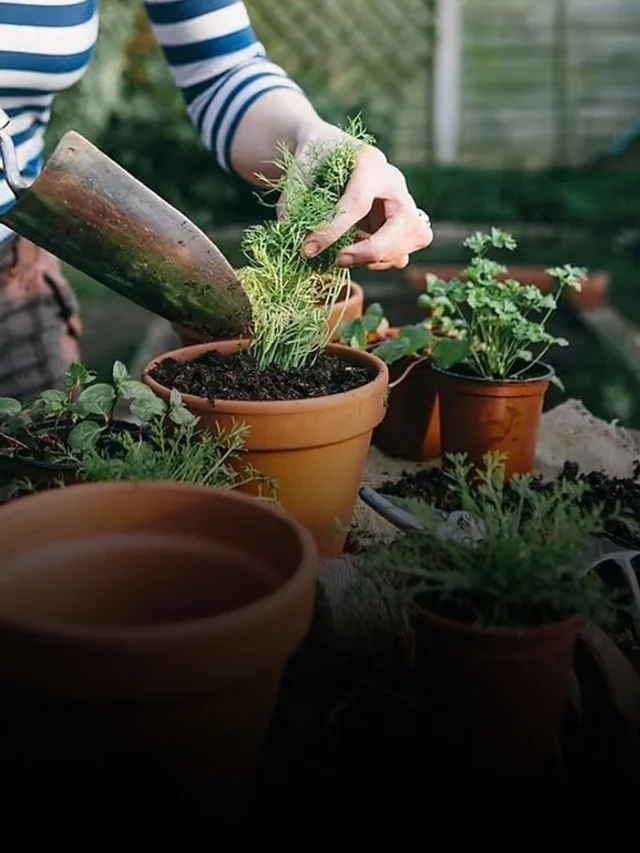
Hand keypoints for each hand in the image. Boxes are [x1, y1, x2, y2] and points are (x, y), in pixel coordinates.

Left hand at [291, 123, 432, 270]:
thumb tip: (288, 228)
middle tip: (339, 260)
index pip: (358, 203)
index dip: (332, 230)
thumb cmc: (314, 155)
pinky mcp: (403, 223)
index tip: (308, 249)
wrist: (329, 149)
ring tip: (344, 257)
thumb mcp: (299, 165)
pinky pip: (405, 250)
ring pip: (415, 237)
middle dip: (374, 249)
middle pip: (404, 222)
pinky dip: (383, 261)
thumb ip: (294, 195)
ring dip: (381, 258)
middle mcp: (394, 182)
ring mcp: (404, 202)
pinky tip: (356, 254)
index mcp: (369, 162)